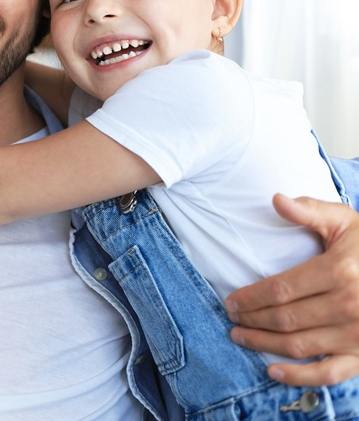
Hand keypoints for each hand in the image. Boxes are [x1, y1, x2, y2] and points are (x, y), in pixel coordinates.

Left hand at [226, 193, 358, 385]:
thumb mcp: (344, 221)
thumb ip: (310, 210)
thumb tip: (275, 199)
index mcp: (340, 271)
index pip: (281, 289)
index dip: (251, 297)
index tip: (230, 300)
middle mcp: (349, 305)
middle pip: (284, 318)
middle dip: (251, 319)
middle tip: (230, 317)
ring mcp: (358, 334)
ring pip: (299, 345)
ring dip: (264, 344)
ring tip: (240, 336)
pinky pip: (329, 373)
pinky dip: (299, 377)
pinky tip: (273, 371)